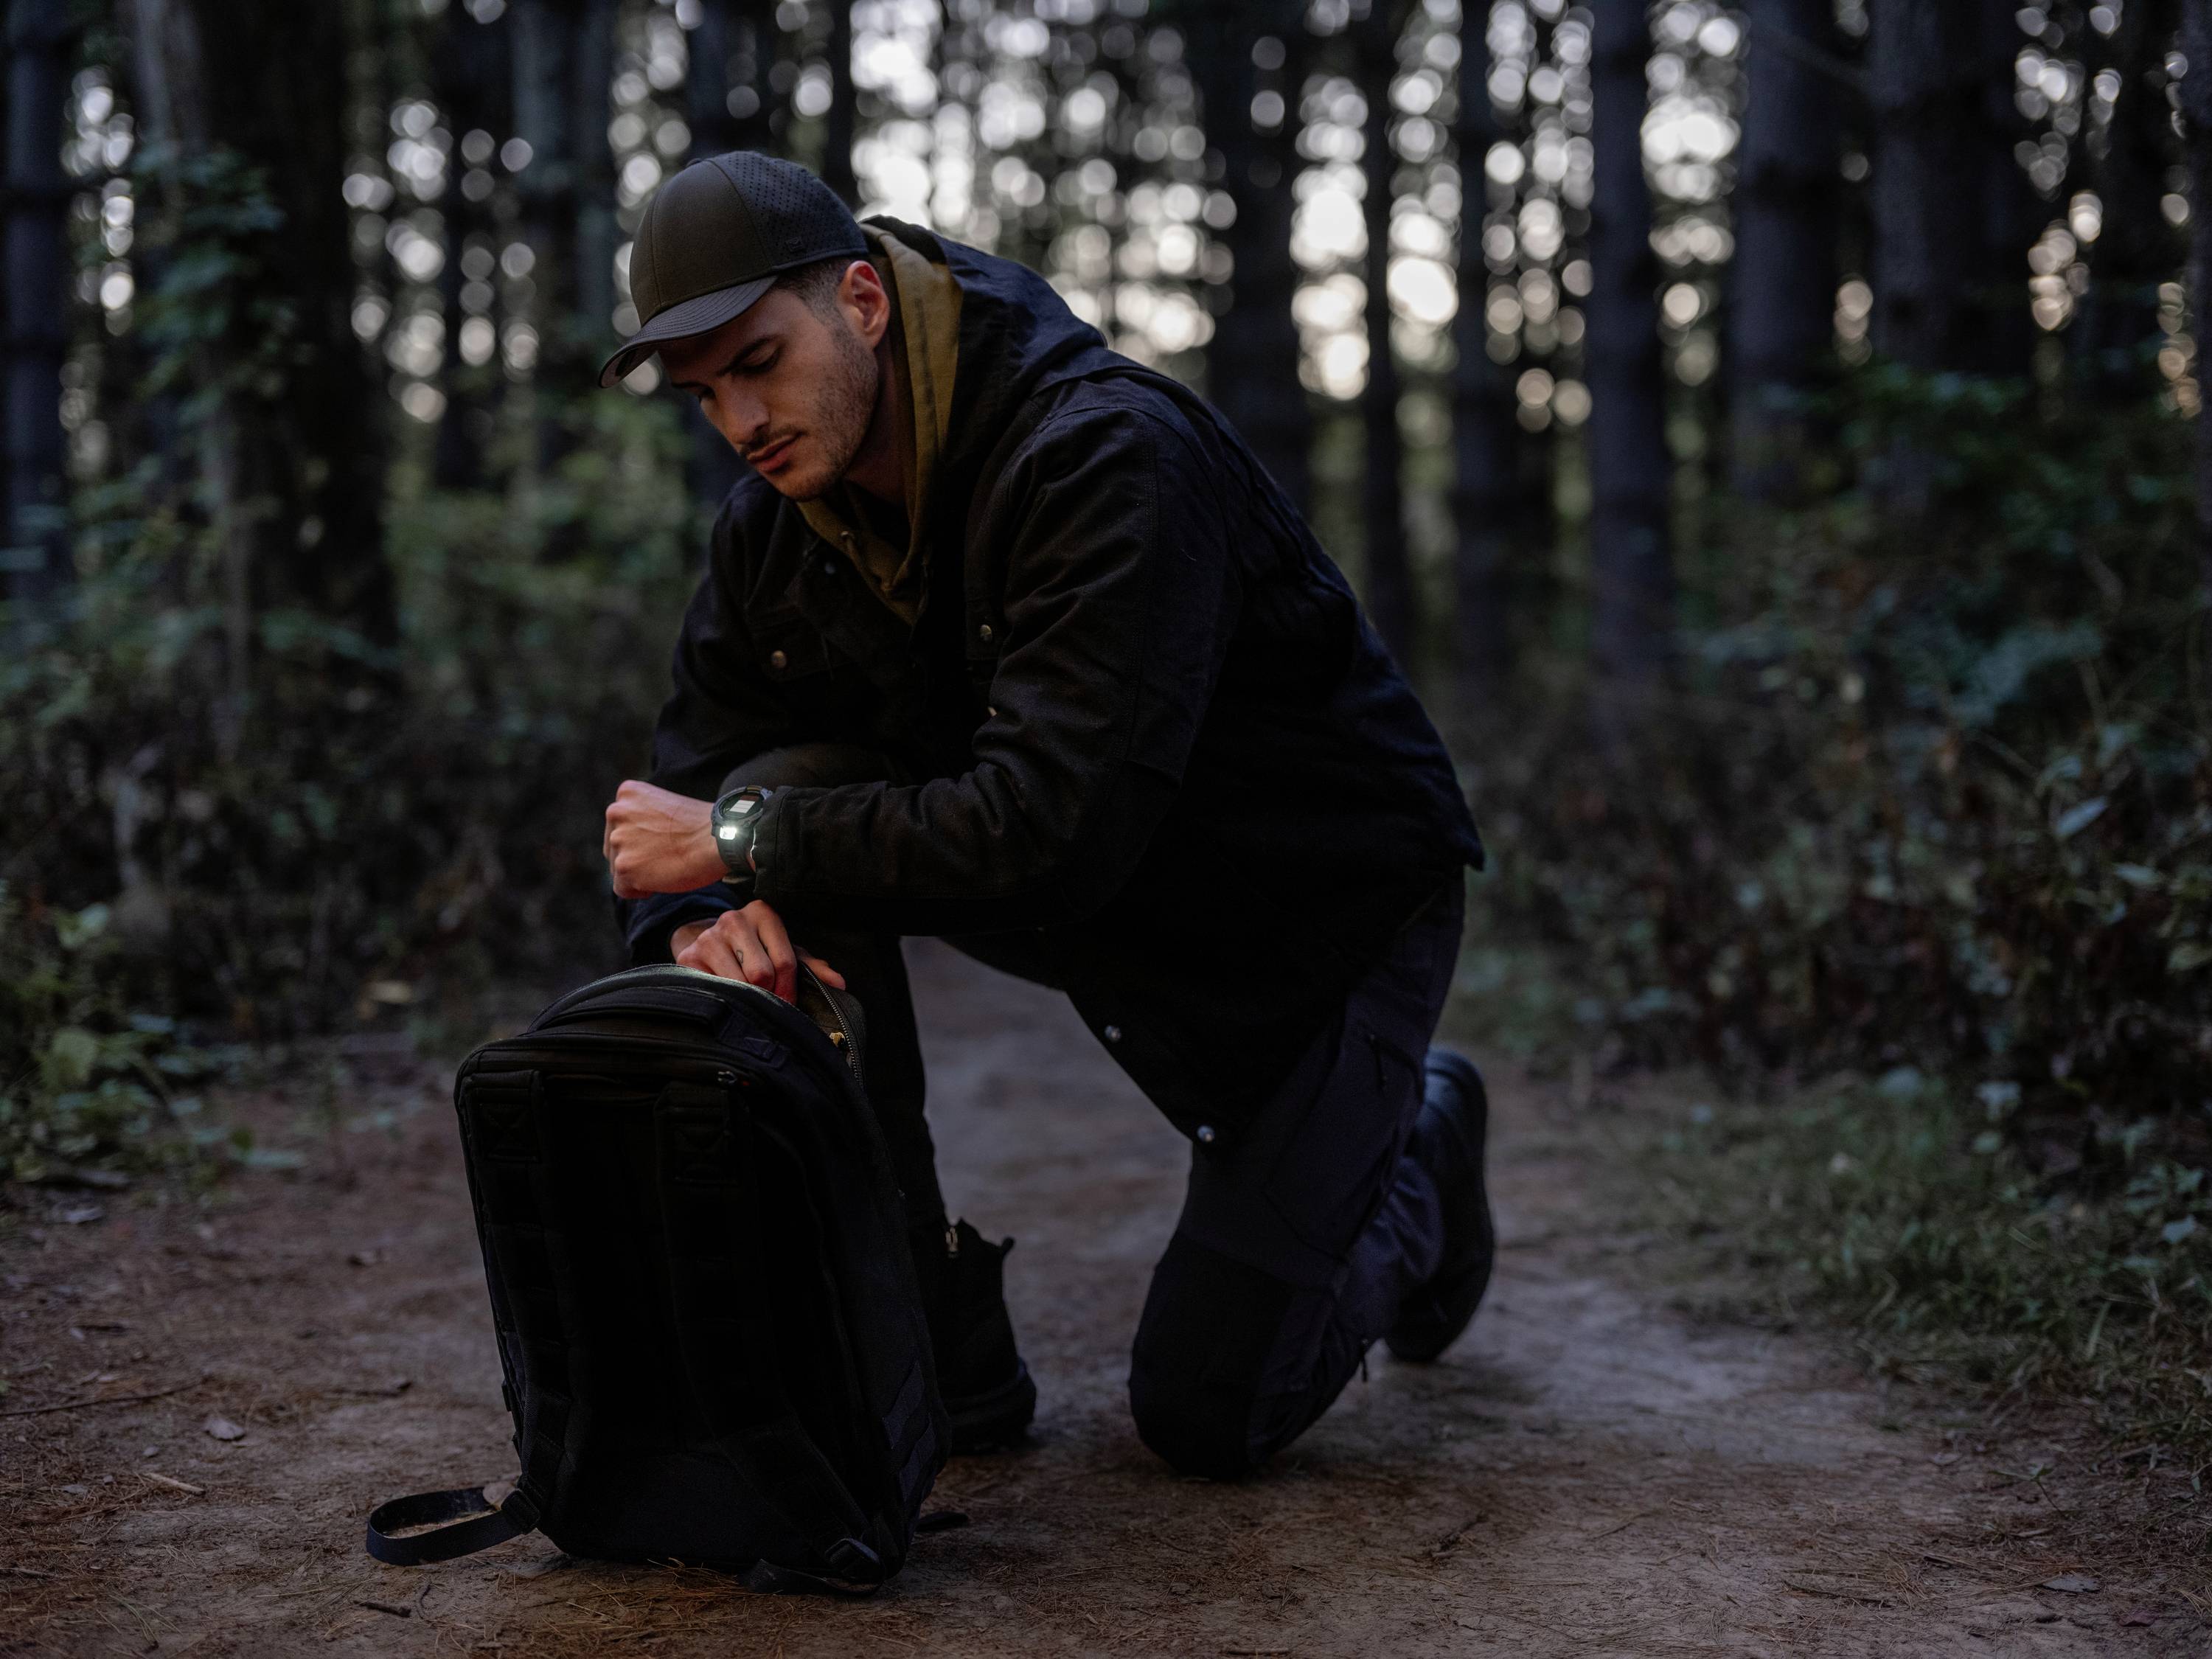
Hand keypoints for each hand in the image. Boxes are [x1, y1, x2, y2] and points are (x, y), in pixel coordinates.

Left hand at [604, 779, 725, 898]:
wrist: (719, 839)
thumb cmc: (702, 826)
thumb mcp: (665, 807)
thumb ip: (642, 818)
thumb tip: (634, 844)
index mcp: (627, 794)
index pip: (619, 826)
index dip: (640, 840)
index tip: (662, 843)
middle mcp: (616, 812)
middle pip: (614, 847)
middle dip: (636, 857)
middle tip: (665, 857)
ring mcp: (618, 839)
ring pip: (618, 868)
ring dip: (639, 873)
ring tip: (666, 867)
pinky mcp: (624, 865)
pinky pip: (622, 888)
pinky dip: (640, 891)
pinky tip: (662, 880)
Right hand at [670, 904, 846, 1002]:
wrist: (706, 941)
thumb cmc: (753, 948)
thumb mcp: (782, 951)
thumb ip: (811, 966)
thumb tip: (839, 983)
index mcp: (763, 913)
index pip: (785, 960)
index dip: (789, 989)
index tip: (788, 1003)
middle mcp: (734, 920)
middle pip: (761, 973)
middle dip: (768, 994)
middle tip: (767, 1002)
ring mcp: (709, 938)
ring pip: (738, 983)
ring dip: (747, 998)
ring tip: (748, 999)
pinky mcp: (689, 957)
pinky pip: (714, 988)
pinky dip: (725, 999)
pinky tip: (728, 997)